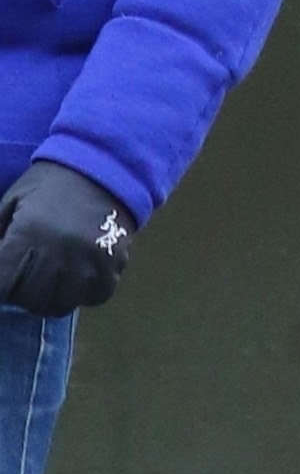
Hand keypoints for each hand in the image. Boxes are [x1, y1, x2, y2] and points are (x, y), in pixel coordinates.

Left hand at [0, 163, 135, 315]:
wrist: (104, 168)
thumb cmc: (50, 185)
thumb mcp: (12, 202)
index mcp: (30, 233)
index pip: (2, 283)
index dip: (0, 284)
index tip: (3, 278)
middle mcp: (60, 252)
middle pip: (30, 300)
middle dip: (20, 293)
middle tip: (22, 278)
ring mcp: (90, 263)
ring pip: (60, 305)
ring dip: (49, 297)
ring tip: (48, 280)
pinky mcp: (114, 267)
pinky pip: (92, 298)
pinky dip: (81, 293)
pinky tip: (76, 276)